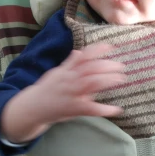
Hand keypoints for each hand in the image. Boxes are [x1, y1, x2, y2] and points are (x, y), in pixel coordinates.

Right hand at [0, 43, 125, 142]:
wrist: (32, 107)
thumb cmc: (46, 90)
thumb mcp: (56, 73)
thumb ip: (69, 64)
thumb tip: (78, 52)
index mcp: (66, 71)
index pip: (83, 56)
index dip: (97, 50)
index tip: (110, 46)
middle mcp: (70, 79)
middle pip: (91, 68)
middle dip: (108, 66)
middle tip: (122, 66)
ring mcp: (72, 94)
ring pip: (92, 83)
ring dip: (108, 80)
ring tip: (122, 79)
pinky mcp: (74, 108)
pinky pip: (91, 108)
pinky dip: (104, 109)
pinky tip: (116, 109)